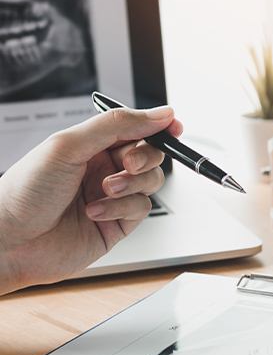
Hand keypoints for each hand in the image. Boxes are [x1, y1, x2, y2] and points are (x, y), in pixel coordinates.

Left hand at [0, 106, 182, 293]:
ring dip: (132, 184)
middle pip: (150, 154)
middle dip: (145, 157)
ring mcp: (112, 196)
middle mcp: (104, 168)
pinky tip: (94, 212)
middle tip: (126, 163)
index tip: (173, 126)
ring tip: (105, 190)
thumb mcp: (69, 145)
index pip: (135, 128)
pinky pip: (141, 209)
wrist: (9, 242)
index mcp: (91, 144)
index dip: (158, 125)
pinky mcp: (117, 223)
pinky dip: (122, 208)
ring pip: (151, 181)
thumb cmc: (24, 191)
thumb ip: (117, 125)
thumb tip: (159, 113)